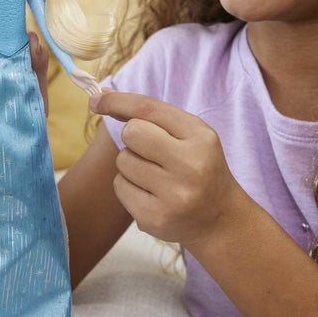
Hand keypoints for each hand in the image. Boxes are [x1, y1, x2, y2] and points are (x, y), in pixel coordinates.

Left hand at [69, 67, 102, 95]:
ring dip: (94, 93)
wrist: (72, 73)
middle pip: (95, 88)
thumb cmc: (79, 72)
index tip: (101, 93)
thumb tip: (95, 78)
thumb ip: (89, 76)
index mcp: (90, 80)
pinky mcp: (83, 87)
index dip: (99, 89)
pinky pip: (87, 91)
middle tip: (100, 97)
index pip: (96, 85)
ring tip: (96, 98)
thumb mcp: (84, 74)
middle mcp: (89, 83)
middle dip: (97, 92)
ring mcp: (86, 85)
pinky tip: (91, 97)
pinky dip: (89, 94)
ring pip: (91, 90)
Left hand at [87, 90, 246, 247]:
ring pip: (123, 161)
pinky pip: (120, 187)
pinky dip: (129, 187)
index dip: (118, 101)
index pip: (149, 108)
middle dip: (133, 138)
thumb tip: (102, 98)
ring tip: (156, 176)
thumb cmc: (199, 167)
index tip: (96, 100)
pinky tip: (151, 194)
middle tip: (150, 150)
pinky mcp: (155, 218)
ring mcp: (173, 195)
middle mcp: (190, 165)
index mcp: (201, 138)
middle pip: (131, 133)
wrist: (221, 219)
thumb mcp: (192, 135)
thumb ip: (153, 115)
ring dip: (131, 165)